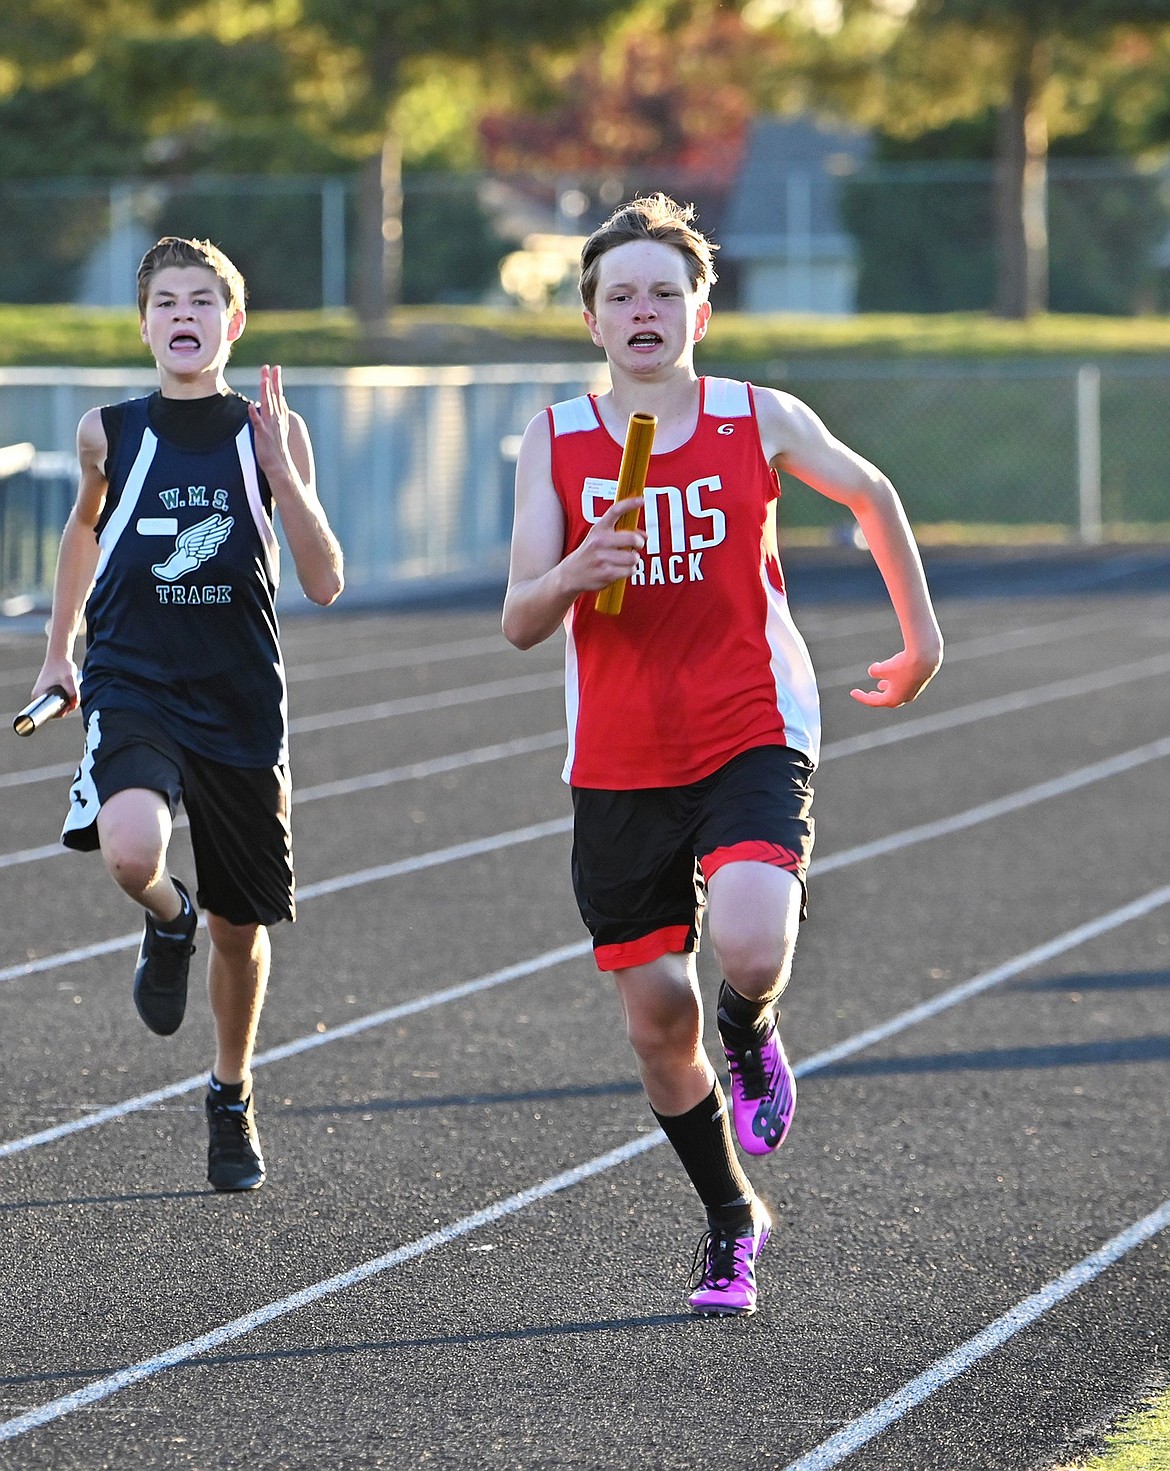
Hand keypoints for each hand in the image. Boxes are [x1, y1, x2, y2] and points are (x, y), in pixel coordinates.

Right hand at [31, 659, 79, 715]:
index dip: (62, 712)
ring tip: (71, 690)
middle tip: (73, 696)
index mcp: (39, 695)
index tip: (70, 704)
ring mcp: (42, 694)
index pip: (50, 713)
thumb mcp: (69, 680)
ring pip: (57, 704)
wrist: (59, 656)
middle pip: (55, 710)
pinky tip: (69, 690)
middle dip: (66, 706)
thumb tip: (74, 705)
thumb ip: (73, 693)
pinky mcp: (47, 691)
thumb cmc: (62, 666)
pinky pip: (57, 700)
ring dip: (67, 701)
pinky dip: (65, 697)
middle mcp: (37, 696)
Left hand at [247, 364, 292, 478]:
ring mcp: (270, 428)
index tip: (275, 369)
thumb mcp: (277, 432)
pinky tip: (251, 406)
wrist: (280, 468)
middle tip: (269, 368)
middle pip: (274, 397)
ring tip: (263, 380)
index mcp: (279, 418)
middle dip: (272, 382)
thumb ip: (273, 418)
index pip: (279, 396)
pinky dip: (255, 415)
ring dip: (266, 393)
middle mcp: (276, 420)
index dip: (277, 382)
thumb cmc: (276, 452)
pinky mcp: (263, 436)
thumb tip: (268, 407)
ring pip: (268, 406)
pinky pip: (259, 424)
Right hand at [571, 495, 645, 592]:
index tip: (641, 500)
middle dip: (639, 543)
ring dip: (633, 560)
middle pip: (632, 538)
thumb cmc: (589, 554)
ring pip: (633, 557)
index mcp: (599, 529)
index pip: (615, 511)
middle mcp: (600, 541)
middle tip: (637, 546)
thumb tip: (644, 535)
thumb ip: (622, 534)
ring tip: (624, 560)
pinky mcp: (606, 573)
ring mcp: (602, 558)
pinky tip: (620, 569)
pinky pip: (629, 570)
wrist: (571, 573)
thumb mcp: (600, 538)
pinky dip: (629, 571)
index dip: (630, 504)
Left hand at [850, 647, 940, 708]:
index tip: (852, 692)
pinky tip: (894, 672)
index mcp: (893, 699)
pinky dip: (897, 681)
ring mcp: (913, 691)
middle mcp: (904, 698)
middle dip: (877, 697)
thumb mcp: (883, 668)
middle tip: (869, 694)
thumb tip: (873, 671)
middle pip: (888, 700)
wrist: (925, 657)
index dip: (862, 697)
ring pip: (898, 692)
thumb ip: (875, 671)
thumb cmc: (902, 665)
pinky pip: (905, 684)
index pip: (874, 701)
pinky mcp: (920, 682)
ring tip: (881, 685)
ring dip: (888, 688)